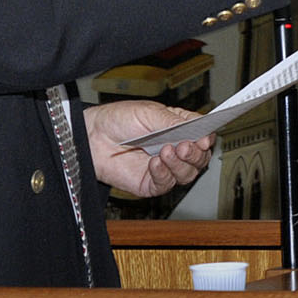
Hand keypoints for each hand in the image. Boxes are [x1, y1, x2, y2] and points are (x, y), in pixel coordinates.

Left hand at [83, 101, 213, 197]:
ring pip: (187, 174)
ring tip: (166, 151)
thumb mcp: (149, 113)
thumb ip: (174, 122)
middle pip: (200, 158)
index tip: (205, 137)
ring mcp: (164, 168)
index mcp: (179, 129)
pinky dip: (164, 174)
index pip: (203, 135)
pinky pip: (166, 184)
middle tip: (186, 146)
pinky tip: (154, 163)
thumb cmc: (118, 120)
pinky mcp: (151, 183)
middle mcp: (175, 149)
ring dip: (180, 164)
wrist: (90, 137)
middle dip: (196, 154)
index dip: (207, 138)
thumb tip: (198, 129)